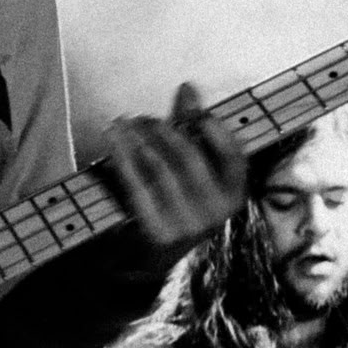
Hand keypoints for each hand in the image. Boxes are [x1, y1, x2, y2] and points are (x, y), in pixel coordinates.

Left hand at [103, 83, 246, 273]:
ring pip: (160, 169)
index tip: (198, 114)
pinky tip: (113, 140)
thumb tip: (186, 88)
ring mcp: (187, 225)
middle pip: (189, 159)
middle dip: (164, 131)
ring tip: (122, 123)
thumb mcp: (190, 171)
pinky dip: (123, 158)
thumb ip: (190, 130)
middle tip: (142, 118)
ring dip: (138, 140)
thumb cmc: (174, 203)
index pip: (235, 158)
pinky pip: (137, 185)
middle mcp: (216, 212)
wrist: (151, 259)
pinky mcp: (157, 232)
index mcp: (234, 195)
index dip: (218, 133)